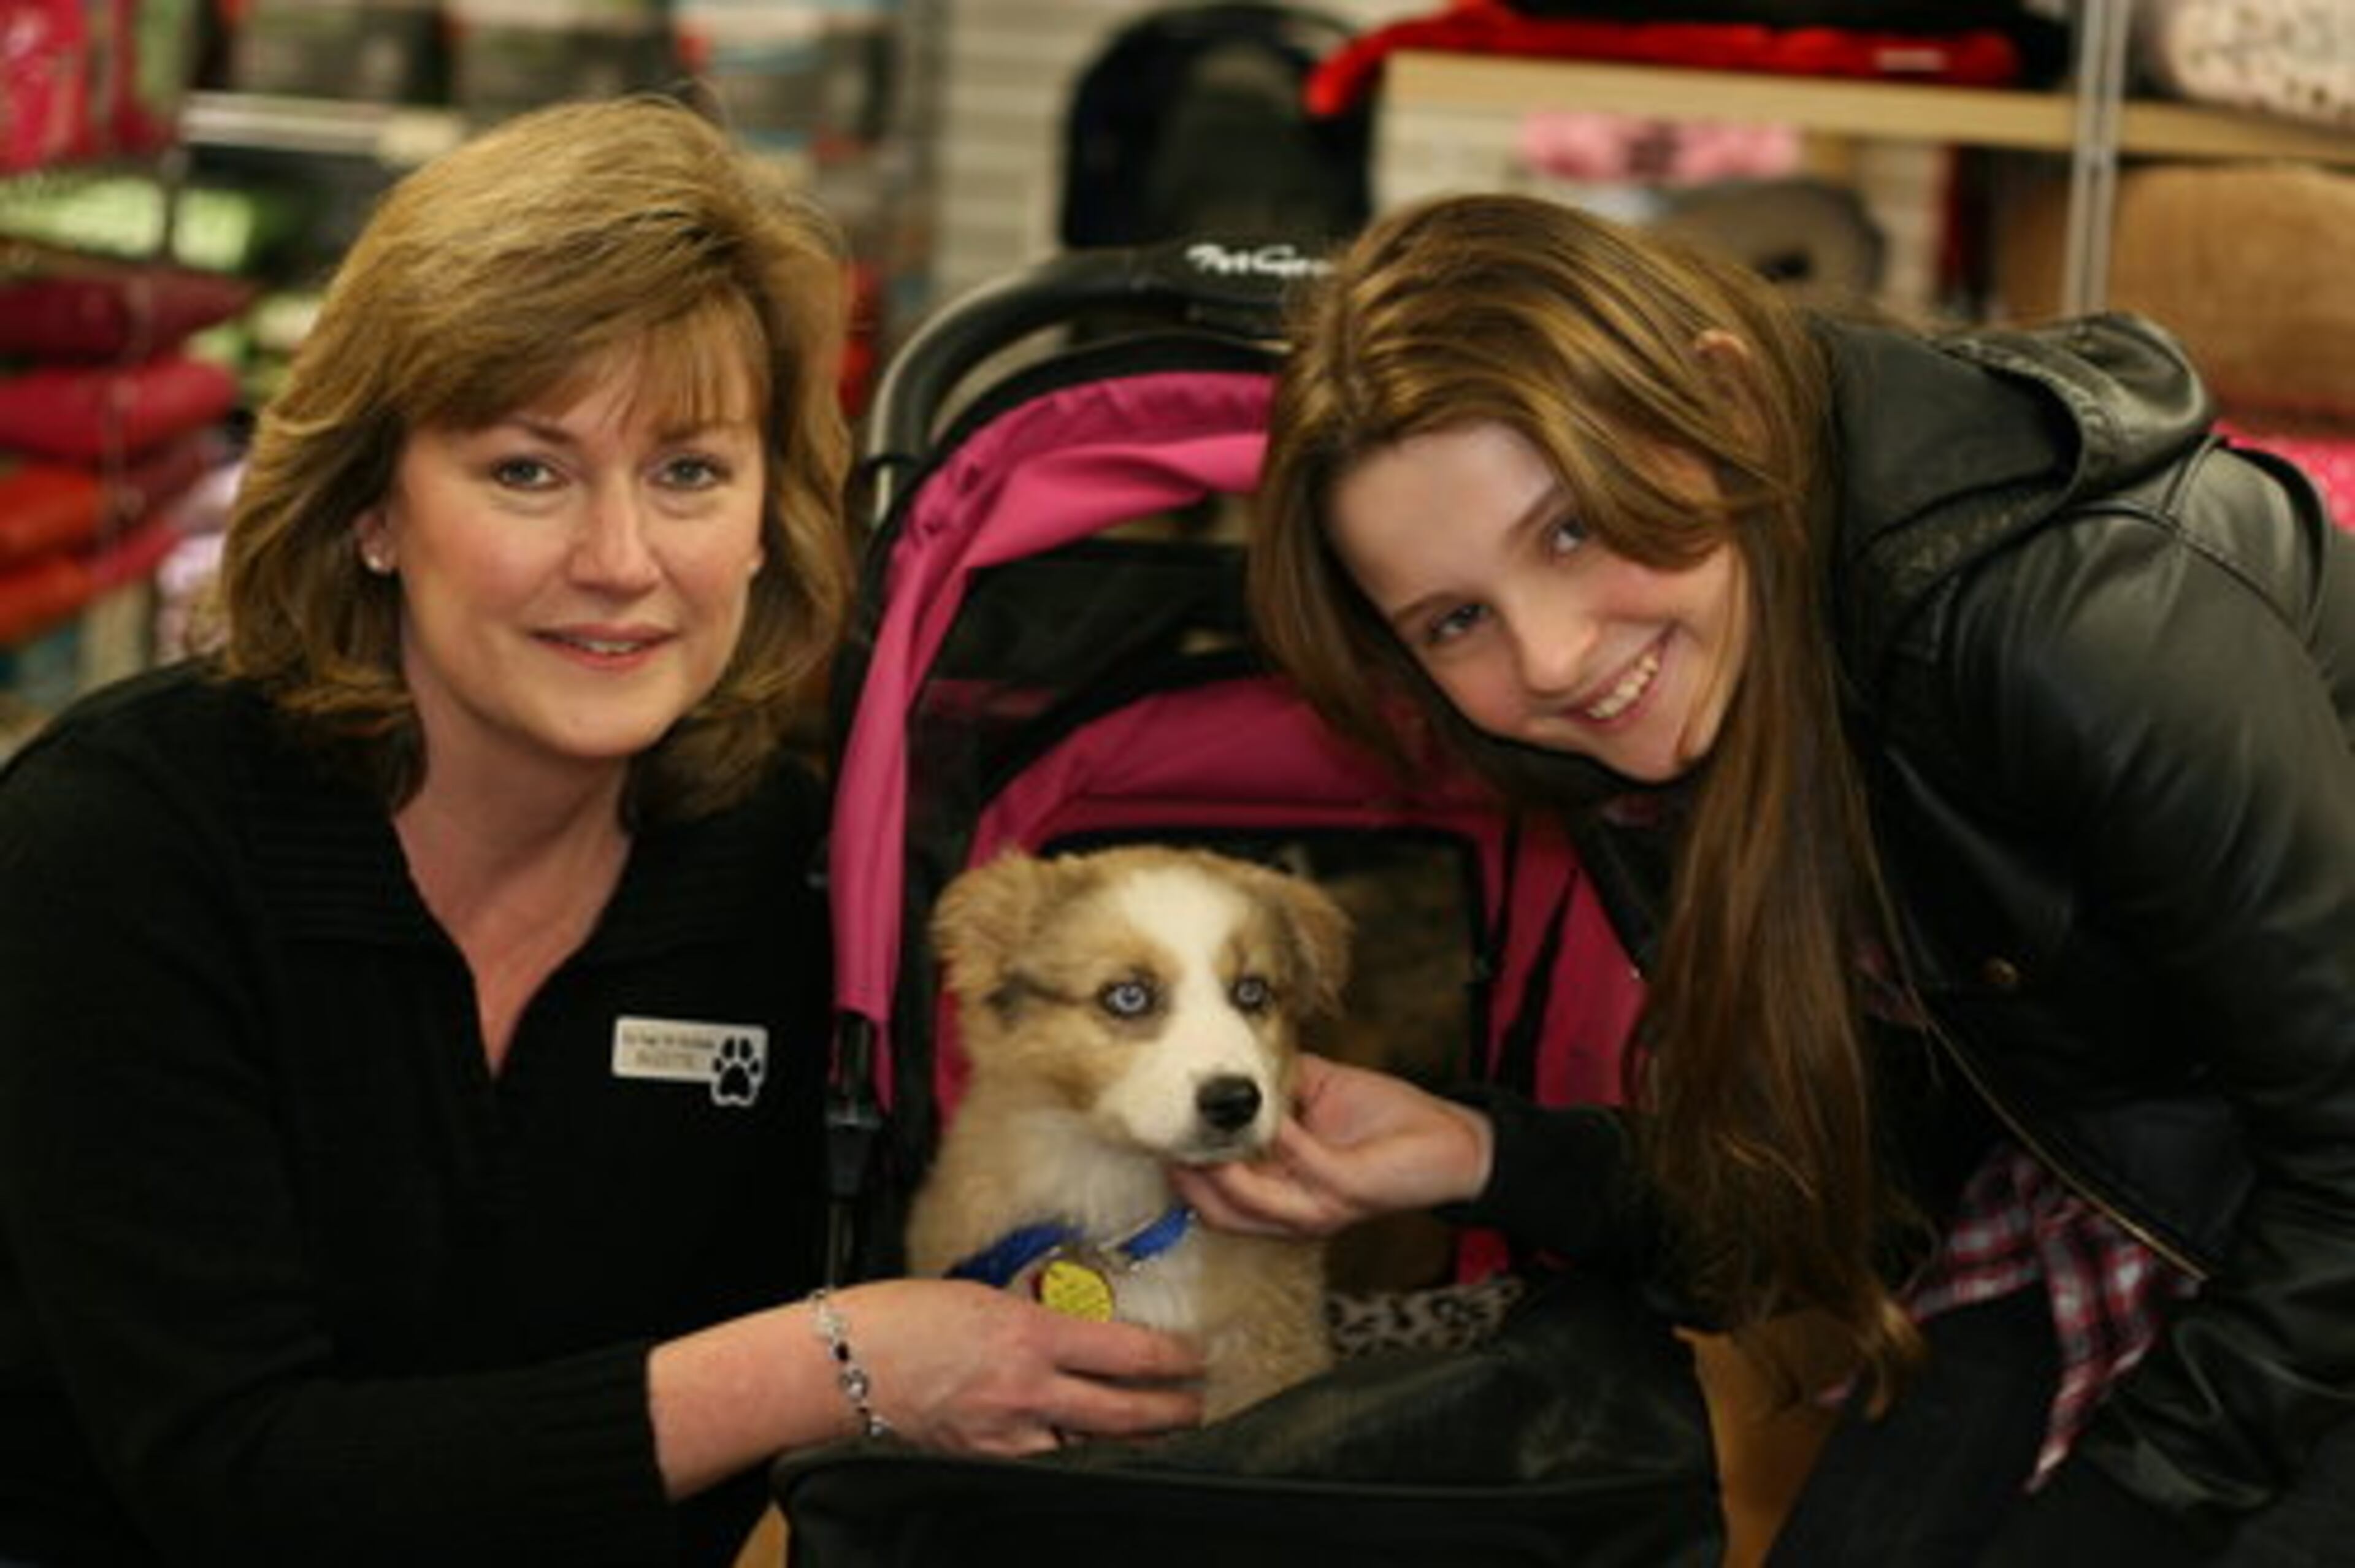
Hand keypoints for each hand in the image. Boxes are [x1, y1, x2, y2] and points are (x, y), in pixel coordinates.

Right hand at [835, 1278, 1204, 1455]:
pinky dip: (1075, 1460)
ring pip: (1093, 1448)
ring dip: (1130, 1443)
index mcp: (1032, 1336)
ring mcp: (1008, 1433)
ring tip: (1158, 1438)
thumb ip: (1032, 1315)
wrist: (844, 1362)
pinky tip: (1090, 1458)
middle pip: (1125, 1412)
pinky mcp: (985, 1458)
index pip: (1128, 1353)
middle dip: (1172, 1412)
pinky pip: (1047, 1464)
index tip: (1196, 1358)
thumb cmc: (902, 1318)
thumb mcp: (982, 1296)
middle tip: (1197, 1406)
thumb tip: (1070, 1328)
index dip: (1174, 1360)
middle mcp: (1029, 1389)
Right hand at [1170, 1054, 1493, 1237]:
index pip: (1213, 1200)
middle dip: (1184, 1175)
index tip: (1159, 1128)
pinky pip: (1298, 1165)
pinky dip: (1278, 1135)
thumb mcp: (1316, 1095)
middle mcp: (1292, 1211)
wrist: (1449, 1140)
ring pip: (1244, 1201)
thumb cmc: (1385, 1121)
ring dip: (1217, 1165)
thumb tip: (1233, 1052)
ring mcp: (1316, 1207)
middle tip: (1166, 1132)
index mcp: (1281, 1194)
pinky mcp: (1344, 1191)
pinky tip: (1270, 1109)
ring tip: (1201, 1125)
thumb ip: (1274, 1084)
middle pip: (1216, 1211)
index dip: (1180, 1170)